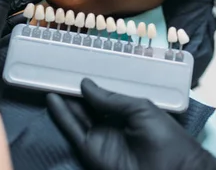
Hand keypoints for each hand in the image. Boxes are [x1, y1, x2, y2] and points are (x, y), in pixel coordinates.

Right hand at [47, 79, 215, 169]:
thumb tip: (85, 84)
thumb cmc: (165, 137)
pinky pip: (73, 130)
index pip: (105, 96)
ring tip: (51, 78)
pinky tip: (53, 98)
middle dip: (74, 90)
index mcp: (127, 112)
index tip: (77, 67)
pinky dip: (61, 115)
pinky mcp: (90, 150)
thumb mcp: (140, 109)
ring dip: (64, 99)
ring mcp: (100, 137)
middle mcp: (111, 123)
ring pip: (77, 115)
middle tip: (59, 70)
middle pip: (88, 105)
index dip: (92, 84)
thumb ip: (111, 99)